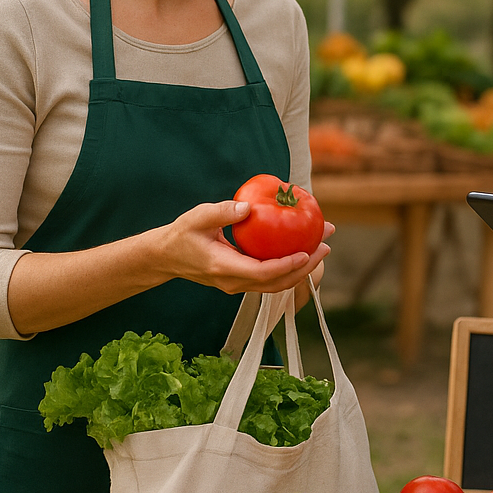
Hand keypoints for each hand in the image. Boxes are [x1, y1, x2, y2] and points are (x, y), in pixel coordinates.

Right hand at [157, 200, 333, 294]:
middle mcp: (233, 282)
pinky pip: (271, 279)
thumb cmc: (182, 234)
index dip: (286, 265)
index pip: (261, 273)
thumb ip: (222, 212)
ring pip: (277, 284)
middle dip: (305, 268)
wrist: (166, 257)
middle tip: (326, 246)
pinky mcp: (241, 281)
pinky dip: (290, 267)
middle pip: (277, 283)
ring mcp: (238, 285)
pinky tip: (303, 249)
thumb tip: (249, 208)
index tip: (307, 253)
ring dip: (302, 269)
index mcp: (223, 267)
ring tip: (322, 247)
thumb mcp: (197, 217)